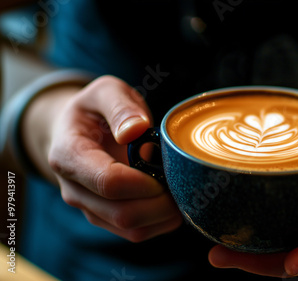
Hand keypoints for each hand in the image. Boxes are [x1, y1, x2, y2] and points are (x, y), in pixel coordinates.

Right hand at [47, 76, 182, 241]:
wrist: (74, 132)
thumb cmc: (94, 110)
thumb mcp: (105, 91)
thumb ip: (119, 105)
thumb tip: (136, 130)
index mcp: (69, 155)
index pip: (108, 182)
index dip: (144, 181)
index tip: (166, 167)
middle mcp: (75, 189)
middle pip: (124, 214)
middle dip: (162, 202)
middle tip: (183, 180)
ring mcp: (90, 208)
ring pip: (132, 230)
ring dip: (165, 214)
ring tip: (180, 188)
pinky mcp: (106, 218)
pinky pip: (137, 232)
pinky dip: (162, 221)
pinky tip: (172, 198)